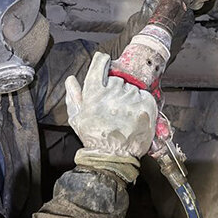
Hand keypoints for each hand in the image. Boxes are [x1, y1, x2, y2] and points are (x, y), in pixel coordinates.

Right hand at [65, 52, 157, 166]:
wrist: (113, 157)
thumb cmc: (94, 137)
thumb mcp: (76, 118)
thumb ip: (73, 96)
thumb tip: (71, 79)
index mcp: (94, 93)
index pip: (99, 66)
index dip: (102, 61)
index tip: (104, 60)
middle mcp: (112, 93)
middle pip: (117, 79)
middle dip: (116, 89)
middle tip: (114, 107)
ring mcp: (130, 98)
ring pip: (131, 87)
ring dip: (129, 98)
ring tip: (124, 115)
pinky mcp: (145, 105)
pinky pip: (144, 94)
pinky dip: (141, 103)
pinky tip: (134, 116)